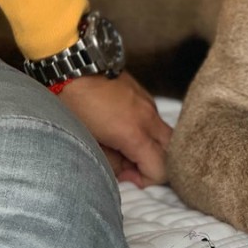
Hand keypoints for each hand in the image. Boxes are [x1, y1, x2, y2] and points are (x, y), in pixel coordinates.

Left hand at [58, 71, 171, 187]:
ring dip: (152, 148)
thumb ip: (111, 163)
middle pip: (172, 151)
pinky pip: (155, 120)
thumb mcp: (88, 142)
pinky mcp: (145, 96)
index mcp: (134, 134)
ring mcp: (149, 104)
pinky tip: (122, 130)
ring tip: (123, 148)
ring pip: (166, 135)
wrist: (74, 68)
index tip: (128, 178)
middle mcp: (149, 118)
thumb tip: (126, 171)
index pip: (161, 167)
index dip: (147, 180)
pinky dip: (147, 133)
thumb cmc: (75, 106)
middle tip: (131, 167)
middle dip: (157, 165)